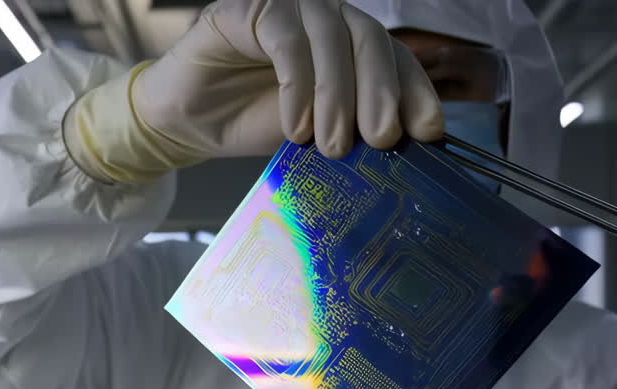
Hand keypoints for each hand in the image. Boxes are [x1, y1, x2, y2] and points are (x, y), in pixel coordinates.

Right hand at [63, 0, 443, 184]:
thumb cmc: (252, 123)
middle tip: (382, 140)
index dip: (416, 92)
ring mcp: (289, 7)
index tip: (428, 133)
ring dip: (337, 94)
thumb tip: (404, 147)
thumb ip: (355, 127)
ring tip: (331, 145)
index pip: (397, 58)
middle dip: (381, 93)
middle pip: (370, 40)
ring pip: (332, 36)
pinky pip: (286, 39)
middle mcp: (326, 17)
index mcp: (351, 44)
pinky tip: (295, 126)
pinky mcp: (250, 8)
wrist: (187, 123)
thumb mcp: (318, 132)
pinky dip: (297, 85)